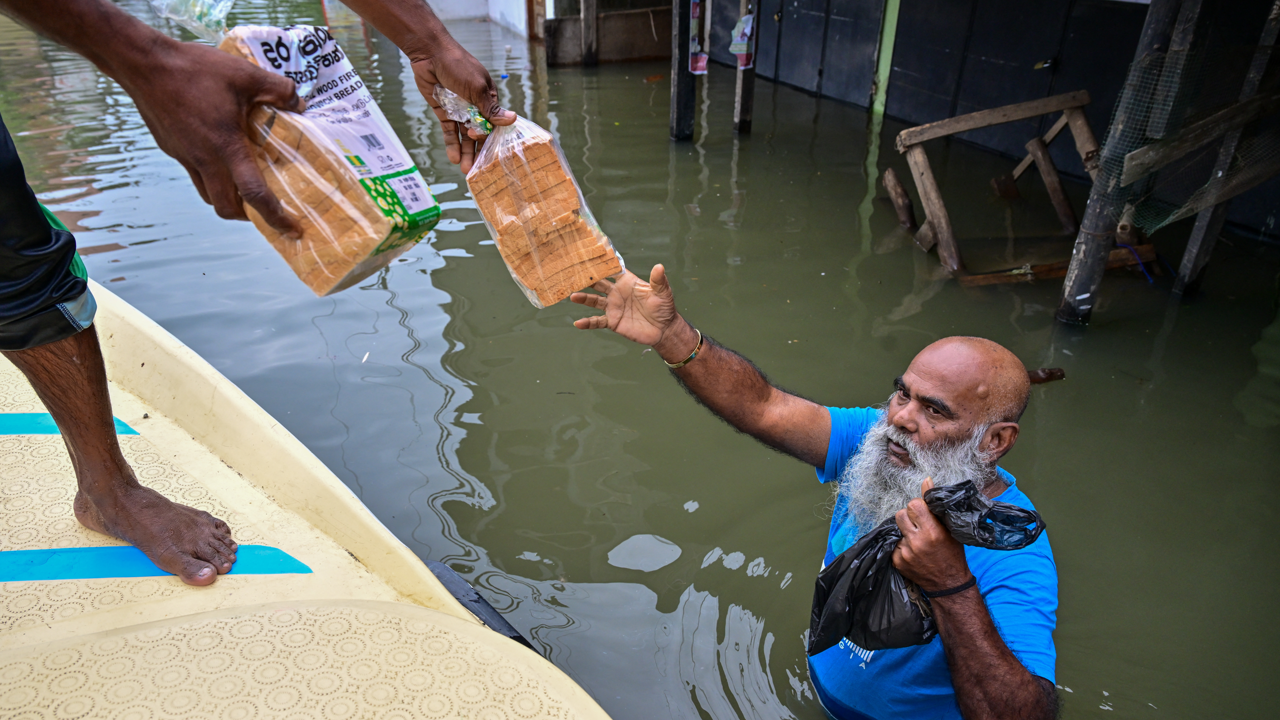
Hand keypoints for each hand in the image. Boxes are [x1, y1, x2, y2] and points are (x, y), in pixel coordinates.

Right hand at [116, 40, 302, 232]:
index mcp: (226, 147)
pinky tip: (221, 157)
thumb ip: (279, 90)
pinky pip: (195, 174)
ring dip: (229, 199)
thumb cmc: (194, 69)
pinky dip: (212, 177)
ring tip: (246, 187)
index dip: (275, 216)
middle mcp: (204, 159)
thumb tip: (299, 103)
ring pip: (208, 194)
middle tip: (267, 209)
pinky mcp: (173, 148)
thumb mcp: (246, 75)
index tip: (292, 230)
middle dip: (249, 216)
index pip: (254, 194)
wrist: (143, 64)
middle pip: (226, 208)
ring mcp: (185, 156)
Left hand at [412, 43, 516, 173]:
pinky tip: (453, 157)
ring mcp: (459, 110)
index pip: (494, 124)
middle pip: (479, 133)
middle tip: (475, 169)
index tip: (490, 154)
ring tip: (465, 170)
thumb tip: (512, 119)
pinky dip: (451, 143)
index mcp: (488, 99)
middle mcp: (475, 106)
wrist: (429, 53)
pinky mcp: (444, 112)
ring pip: (464, 136)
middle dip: (478, 151)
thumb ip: (490, 108)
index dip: (492, 140)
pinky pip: (448, 131)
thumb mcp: (477, 88)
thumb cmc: (458, 66)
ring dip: (465, 152)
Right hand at [570, 265, 680, 347]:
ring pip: (594, 301)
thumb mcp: (663, 293)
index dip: (602, 263)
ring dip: (583, 299)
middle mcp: (617, 293)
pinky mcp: (612, 321)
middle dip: (587, 279)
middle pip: (598, 284)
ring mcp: (613, 307)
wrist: (664, 330)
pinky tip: (578, 323)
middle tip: (573, 274)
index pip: (612, 270)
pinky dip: (587, 323)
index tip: (589, 255)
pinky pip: (597, 321)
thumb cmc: (664, 308)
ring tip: (573, 296)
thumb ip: (658, 280)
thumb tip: (659, 266)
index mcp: (627, 282)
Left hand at [893, 478, 971, 592]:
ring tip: (917, 539)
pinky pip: (894, 544)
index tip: (923, 512)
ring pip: (897, 529)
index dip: (917, 506)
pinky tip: (914, 551)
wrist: (949, 583)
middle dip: (908, 517)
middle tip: (918, 524)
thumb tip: (926, 479)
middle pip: (900, 514)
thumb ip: (935, 505)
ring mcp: (906, 552)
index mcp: (932, 531)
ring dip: (905, 532)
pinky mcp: (898, 561)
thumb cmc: (953, 553)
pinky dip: (902, 545)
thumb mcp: (949, 528)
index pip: (913, 505)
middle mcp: (917, 541)